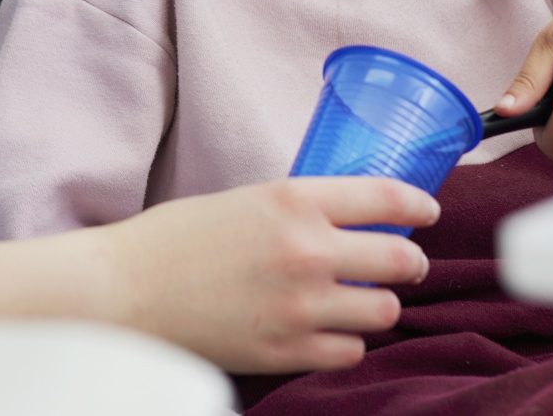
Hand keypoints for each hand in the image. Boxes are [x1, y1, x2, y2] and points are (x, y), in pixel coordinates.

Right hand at [106, 176, 436, 372]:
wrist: (125, 290)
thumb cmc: (175, 240)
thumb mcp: (243, 201)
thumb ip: (299, 208)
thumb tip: (353, 222)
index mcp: (293, 200)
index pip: (388, 199)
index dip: (419, 206)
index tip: (427, 213)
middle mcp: (307, 250)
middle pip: (401, 261)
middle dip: (408, 263)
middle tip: (402, 266)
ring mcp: (301, 306)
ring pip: (383, 312)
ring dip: (374, 306)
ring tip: (354, 302)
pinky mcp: (288, 351)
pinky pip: (351, 352)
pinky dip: (343, 342)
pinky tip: (323, 331)